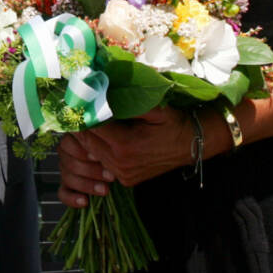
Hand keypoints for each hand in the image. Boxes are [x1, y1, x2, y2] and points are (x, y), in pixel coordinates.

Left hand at [57, 107, 197, 206]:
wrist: (193, 146)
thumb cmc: (173, 123)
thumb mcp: (153, 108)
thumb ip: (126, 102)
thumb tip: (102, 92)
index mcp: (124, 145)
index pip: (90, 127)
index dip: (83, 113)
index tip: (79, 101)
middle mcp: (120, 163)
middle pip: (87, 142)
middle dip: (83, 125)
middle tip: (80, 109)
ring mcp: (123, 174)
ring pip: (93, 154)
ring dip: (91, 138)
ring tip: (93, 121)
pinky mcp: (127, 180)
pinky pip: (104, 163)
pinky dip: (101, 150)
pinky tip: (106, 137)